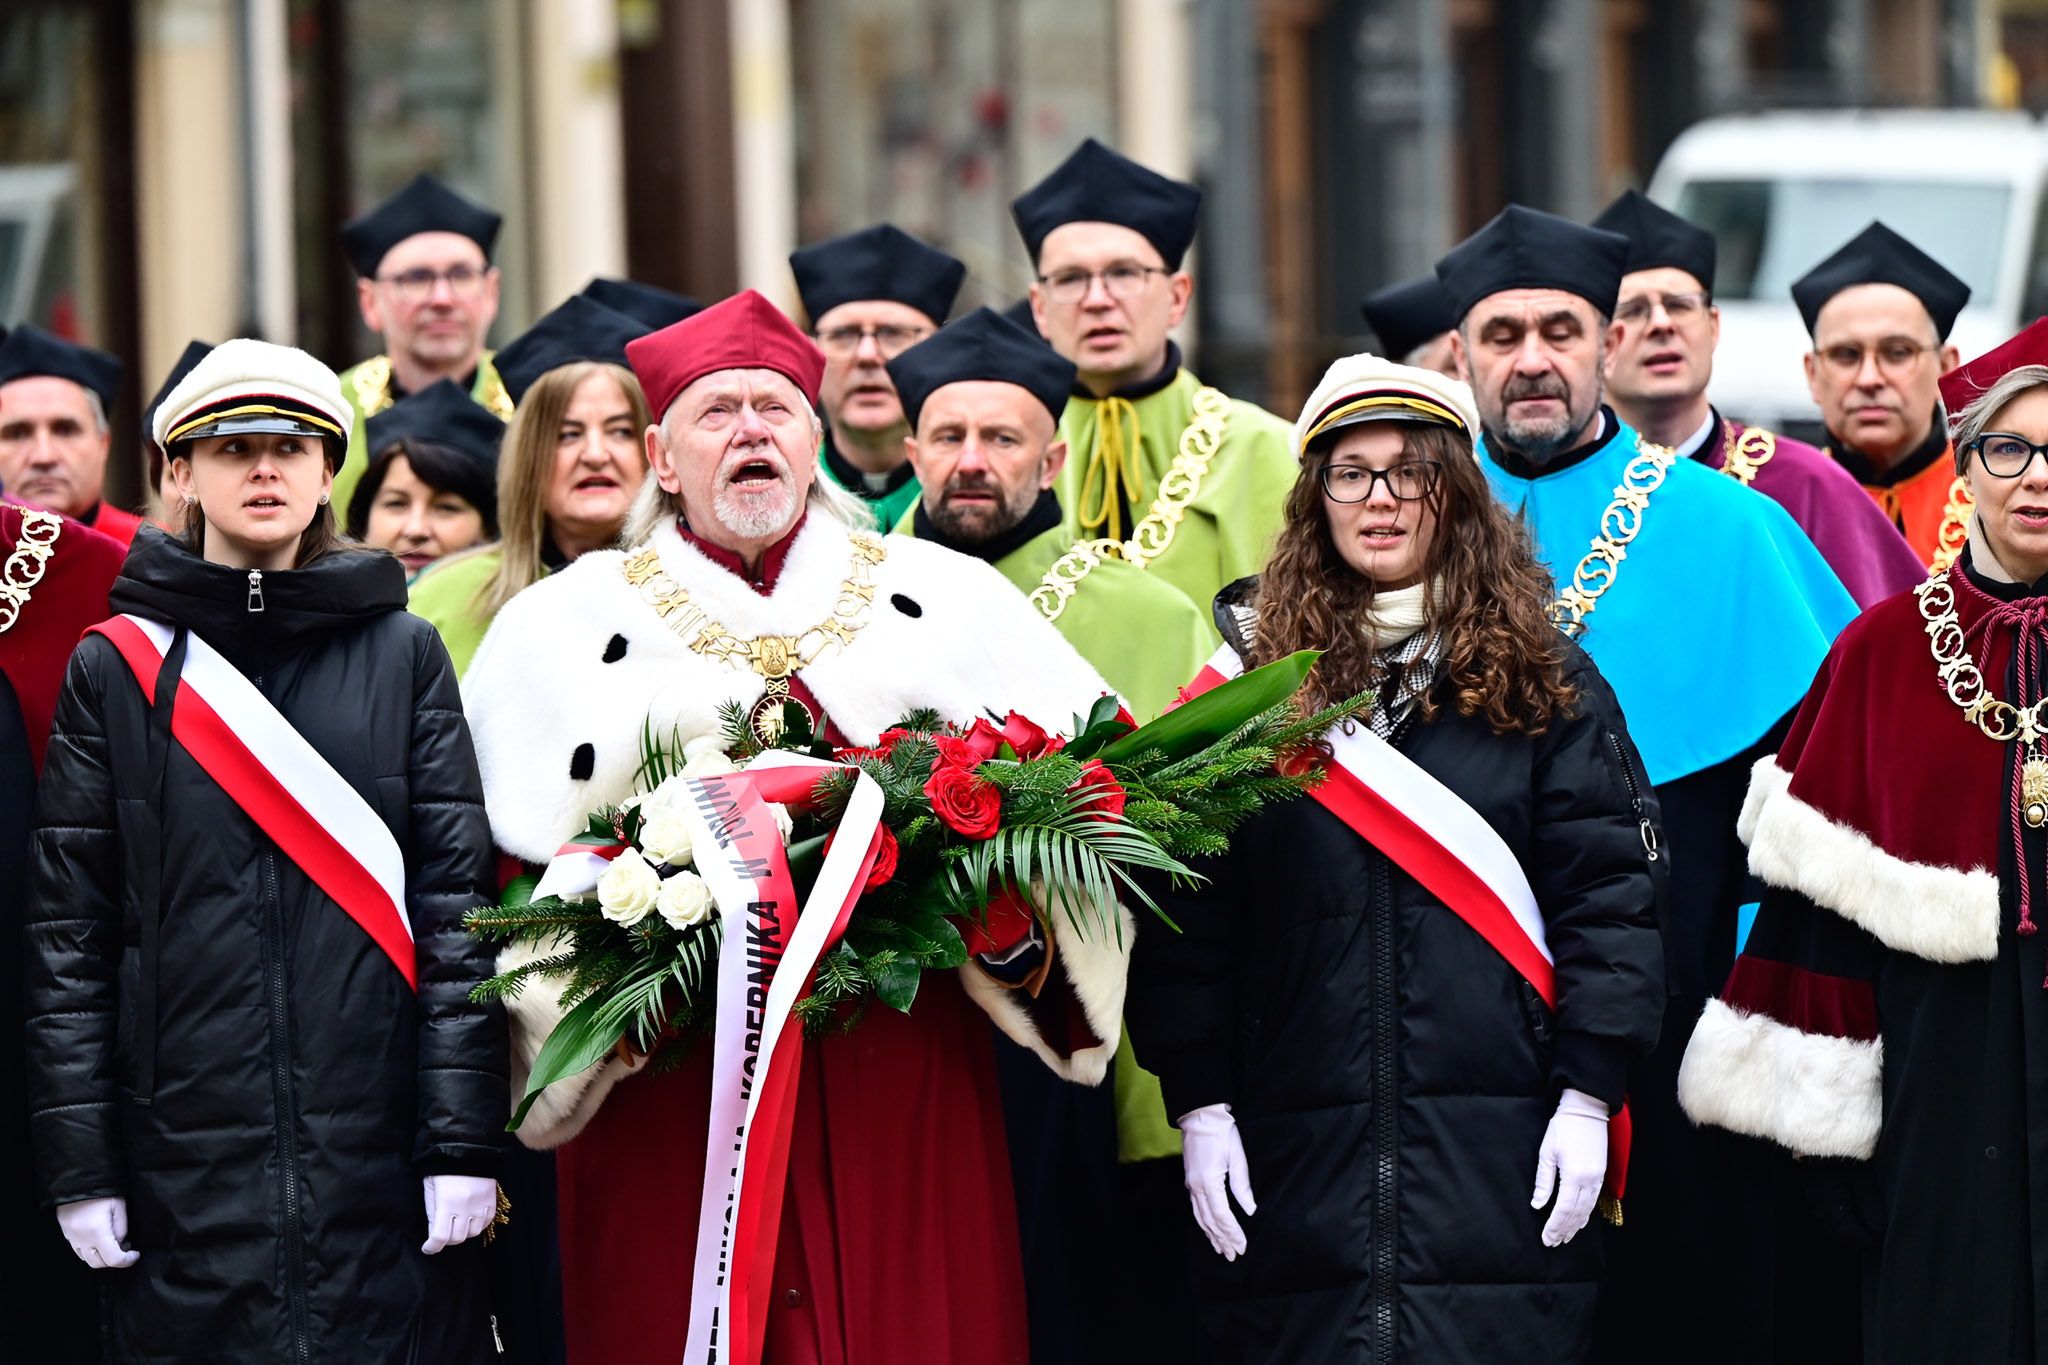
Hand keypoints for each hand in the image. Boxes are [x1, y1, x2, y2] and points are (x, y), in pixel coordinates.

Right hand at [56, 1197, 138, 1269]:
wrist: (77, 1180)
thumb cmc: (102, 1190)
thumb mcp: (119, 1207)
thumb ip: (121, 1228)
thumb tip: (121, 1243)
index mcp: (97, 1232)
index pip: (113, 1259)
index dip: (127, 1261)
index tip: (135, 1254)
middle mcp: (81, 1239)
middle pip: (98, 1263)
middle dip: (114, 1260)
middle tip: (125, 1247)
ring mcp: (71, 1237)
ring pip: (86, 1259)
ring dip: (101, 1257)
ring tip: (113, 1243)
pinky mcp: (66, 1233)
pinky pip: (78, 1250)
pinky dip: (90, 1251)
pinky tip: (99, 1239)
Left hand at [421, 1175, 497, 1254]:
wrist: (466, 1149)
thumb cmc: (442, 1168)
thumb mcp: (430, 1189)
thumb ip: (432, 1213)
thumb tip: (434, 1233)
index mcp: (447, 1202)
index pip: (440, 1236)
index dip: (432, 1247)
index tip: (428, 1248)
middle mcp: (466, 1206)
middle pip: (457, 1238)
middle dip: (446, 1239)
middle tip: (442, 1233)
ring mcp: (481, 1203)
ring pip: (473, 1233)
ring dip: (463, 1232)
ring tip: (457, 1223)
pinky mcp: (492, 1200)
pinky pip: (486, 1222)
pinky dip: (477, 1225)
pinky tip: (470, 1218)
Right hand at [1179, 1103, 1255, 1260]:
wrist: (1200, 1116)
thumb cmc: (1221, 1133)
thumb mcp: (1237, 1157)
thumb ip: (1242, 1186)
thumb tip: (1250, 1210)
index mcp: (1208, 1182)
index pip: (1222, 1216)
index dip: (1232, 1233)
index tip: (1242, 1246)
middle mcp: (1196, 1187)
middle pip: (1210, 1221)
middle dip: (1222, 1240)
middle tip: (1233, 1256)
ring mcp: (1191, 1184)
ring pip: (1200, 1217)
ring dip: (1211, 1235)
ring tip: (1221, 1250)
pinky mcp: (1190, 1181)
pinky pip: (1196, 1209)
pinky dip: (1203, 1223)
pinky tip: (1209, 1230)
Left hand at [1531, 1087, 1608, 1247]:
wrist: (1587, 1111)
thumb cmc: (1563, 1128)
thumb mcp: (1547, 1152)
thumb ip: (1543, 1181)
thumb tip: (1537, 1205)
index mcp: (1574, 1175)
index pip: (1563, 1209)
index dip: (1554, 1226)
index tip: (1546, 1238)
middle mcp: (1589, 1181)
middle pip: (1576, 1214)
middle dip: (1564, 1230)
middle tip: (1553, 1243)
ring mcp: (1597, 1178)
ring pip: (1587, 1210)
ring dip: (1575, 1226)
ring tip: (1564, 1238)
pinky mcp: (1601, 1175)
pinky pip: (1593, 1201)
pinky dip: (1585, 1214)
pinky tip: (1579, 1222)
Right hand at [1799, 1155, 1884, 1248]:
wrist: (1821, 1129)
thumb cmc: (1847, 1154)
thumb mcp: (1864, 1180)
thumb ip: (1872, 1208)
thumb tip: (1880, 1231)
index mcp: (1830, 1204)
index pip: (1849, 1234)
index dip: (1867, 1242)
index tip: (1882, 1243)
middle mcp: (1817, 1204)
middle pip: (1837, 1232)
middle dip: (1857, 1239)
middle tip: (1876, 1240)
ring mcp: (1812, 1195)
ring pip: (1831, 1223)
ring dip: (1848, 1230)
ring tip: (1867, 1228)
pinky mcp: (1812, 1187)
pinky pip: (1826, 1212)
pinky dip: (1841, 1219)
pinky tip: (1853, 1213)